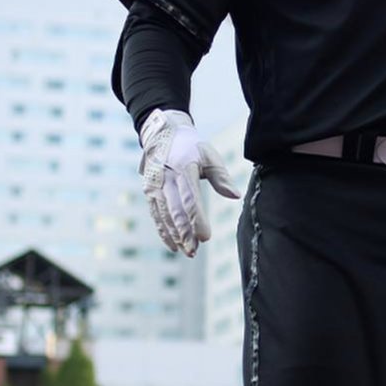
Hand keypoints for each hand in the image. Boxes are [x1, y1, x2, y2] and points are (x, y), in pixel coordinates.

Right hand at [138, 108, 239, 256]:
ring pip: (165, 216)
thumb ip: (221, 177)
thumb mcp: (208, 155)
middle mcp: (165, 179)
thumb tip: (236, 195)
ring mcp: (155, 187)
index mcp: (182, 169)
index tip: (205, 237)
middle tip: (194, 251)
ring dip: (175, 236)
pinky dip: (164, 231)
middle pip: (175, 211)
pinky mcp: (149, 193)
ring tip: (188, 252)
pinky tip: (173, 246)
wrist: (162, 134)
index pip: (190, 199)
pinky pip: (156, 215)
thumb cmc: (191, 147)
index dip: (196, 219)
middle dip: (184, 233)